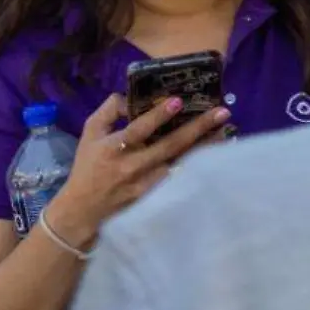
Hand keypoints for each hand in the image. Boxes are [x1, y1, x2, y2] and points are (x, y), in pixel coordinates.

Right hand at [43, 94, 229, 248]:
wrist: (84, 211)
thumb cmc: (87, 168)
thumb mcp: (90, 133)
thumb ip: (108, 111)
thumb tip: (129, 98)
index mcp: (115, 148)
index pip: (139, 130)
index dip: (158, 116)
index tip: (178, 101)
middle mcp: (133, 166)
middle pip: (169, 146)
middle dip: (197, 128)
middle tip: (221, 112)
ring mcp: (147, 185)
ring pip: (180, 165)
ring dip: (204, 148)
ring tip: (226, 132)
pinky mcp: (155, 199)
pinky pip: (180, 181)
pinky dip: (198, 169)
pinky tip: (215, 159)